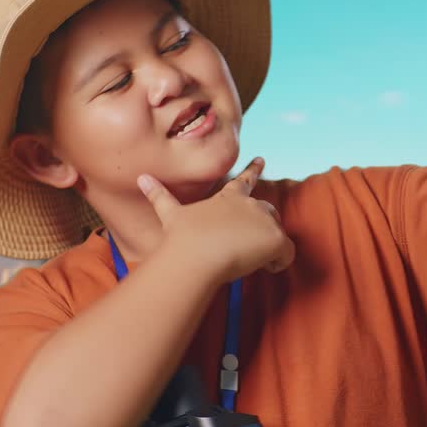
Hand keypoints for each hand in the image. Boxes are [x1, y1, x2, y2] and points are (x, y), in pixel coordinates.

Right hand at [137, 157, 295, 282]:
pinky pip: (286, 254)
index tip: (261, 159)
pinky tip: (265, 268)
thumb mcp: (171, 215)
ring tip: (249, 260)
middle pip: (268, 210)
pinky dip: (279, 262)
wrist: (195, 256)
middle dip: (265, 224)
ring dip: (267, 247)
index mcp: (228, 198)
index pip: (244, 180)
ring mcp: (264, 220)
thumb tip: (140, 177)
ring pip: (276, 233)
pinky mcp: (275, 238)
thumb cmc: (182, 238)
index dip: (253, 169)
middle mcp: (249, 204)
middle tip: (253, 243)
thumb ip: (159, 196)